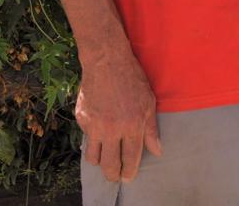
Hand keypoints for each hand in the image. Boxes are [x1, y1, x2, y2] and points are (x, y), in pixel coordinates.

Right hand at [76, 50, 161, 182]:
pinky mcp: (82, 119)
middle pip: (110, 165)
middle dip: (113, 175)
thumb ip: (151, 129)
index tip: (128, 177)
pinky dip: (92, 139)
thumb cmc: (132, 79)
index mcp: (132, 126)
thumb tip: (157, 151)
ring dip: (100, 161)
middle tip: (116, 176)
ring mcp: (94, 125)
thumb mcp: (149, 102)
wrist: (106, 61)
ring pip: (94, 158)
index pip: (130, 159)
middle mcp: (112, 129)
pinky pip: (86, 138)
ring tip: (106, 157)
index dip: (129, 172)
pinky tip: (99, 132)